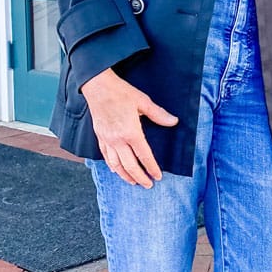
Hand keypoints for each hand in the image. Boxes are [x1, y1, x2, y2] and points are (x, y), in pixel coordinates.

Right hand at [81, 69, 177, 186]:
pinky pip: (106, 156)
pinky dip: (112, 166)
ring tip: (133, 182)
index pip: (144, 156)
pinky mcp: (100, 137)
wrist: (98, 86)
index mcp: (131, 132)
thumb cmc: (120, 92)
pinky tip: (116, 170)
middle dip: (140, 178)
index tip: (158, 176)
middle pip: (130, 166)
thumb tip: (174, 122)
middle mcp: (118, 140)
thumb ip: (158, 114)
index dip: (152, 168)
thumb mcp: (143, 101)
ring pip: (116, 165)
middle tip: (148, 185)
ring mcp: (107, 140)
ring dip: (125, 176)